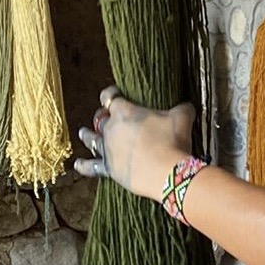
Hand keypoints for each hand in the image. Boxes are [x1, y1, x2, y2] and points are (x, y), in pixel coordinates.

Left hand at [76, 86, 196, 199]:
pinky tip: (77, 164)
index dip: (111, 93)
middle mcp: (111, 129)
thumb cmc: (173, 141)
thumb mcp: (182, 117)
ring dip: (87, 135)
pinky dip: (84, 165)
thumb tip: (187, 106)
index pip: (110, 98)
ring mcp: (108, 150)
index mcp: (124, 112)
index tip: (115, 92)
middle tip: (106, 116)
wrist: (167, 172)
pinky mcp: (110, 169)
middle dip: (103, 116)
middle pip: (101, 119)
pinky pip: (93, 167)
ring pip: (92, 140)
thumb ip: (183, 109)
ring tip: (83, 133)